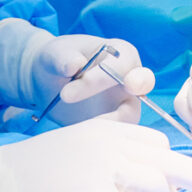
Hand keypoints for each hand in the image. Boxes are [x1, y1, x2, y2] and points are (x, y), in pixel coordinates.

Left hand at [0, 19, 154, 125]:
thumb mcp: (55, 54)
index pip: (120, 65)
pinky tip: (80, 138)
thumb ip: (64, 58)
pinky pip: (117, 132)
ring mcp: (124, 102)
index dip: (98, 79)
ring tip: (81, 128)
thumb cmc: (58, 59)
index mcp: (120, 53)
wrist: (49, 81)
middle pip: (142, 84)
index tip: (65, 94)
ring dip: (110, 123)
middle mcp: (129, 77)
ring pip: (131, 114)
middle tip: (115, 101)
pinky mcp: (115, 122)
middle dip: (136, 90)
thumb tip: (74, 64)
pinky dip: (103, 137)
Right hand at [0, 120, 191, 191]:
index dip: (184, 171)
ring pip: (157, 189)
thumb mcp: (80, 150)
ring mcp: (100, 166)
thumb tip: (158, 187)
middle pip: (176, 163)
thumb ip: (115, 158)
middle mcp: (111, 143)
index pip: (163, 145)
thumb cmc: (33, 173)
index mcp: (110, 131)